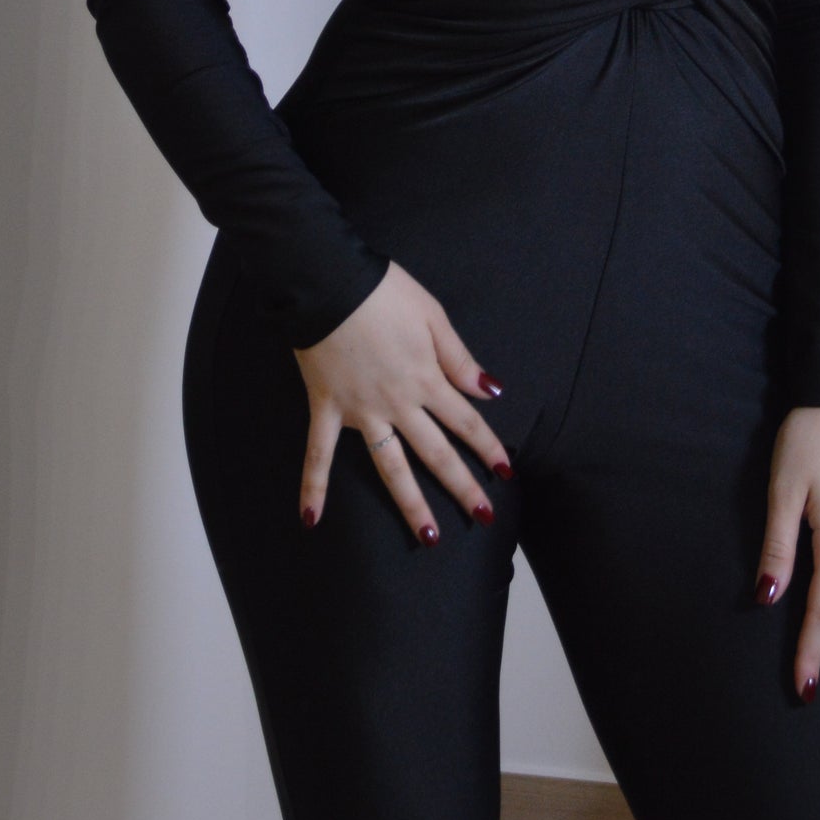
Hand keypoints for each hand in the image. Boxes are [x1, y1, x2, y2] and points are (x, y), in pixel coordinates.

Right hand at [293, 261, 512, 541]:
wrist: (327, 281)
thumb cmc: (383, 292)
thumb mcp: (432, 315)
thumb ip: (459, 358)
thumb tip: (489, 391)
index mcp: (426, 379)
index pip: (466, 421)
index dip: (488, 447)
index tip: (507, 473)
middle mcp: (398, 403)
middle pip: (436, 452)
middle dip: (462, 485)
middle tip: (484, 517)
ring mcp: (361, 411)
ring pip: (390, 465)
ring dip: (411, 503)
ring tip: (430, 538)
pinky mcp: (326, 408)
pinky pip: (318, 453)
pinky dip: (312, 486)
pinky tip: (311, 519)